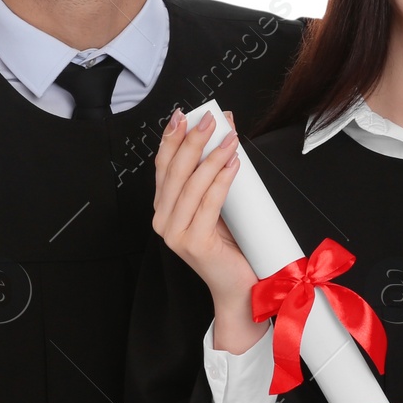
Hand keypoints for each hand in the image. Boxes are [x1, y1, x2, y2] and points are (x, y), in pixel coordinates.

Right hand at [151, 109, 260, 344]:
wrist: (239, 287)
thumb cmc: (229, 245)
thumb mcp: (217, 203)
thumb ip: (214, 175)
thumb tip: (225, 136)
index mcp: (164, 207)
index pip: (163, 165)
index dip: (172, 138)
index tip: (184, 115)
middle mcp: (163, 219)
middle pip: (175, 171)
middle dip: (192, 141)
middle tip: (211, 119)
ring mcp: (175, 233)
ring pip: (191, 185)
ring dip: (212, 157)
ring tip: (230, 139)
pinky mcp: (192, 243)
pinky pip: (208, 203)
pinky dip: (221, 180)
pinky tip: (233, 164)